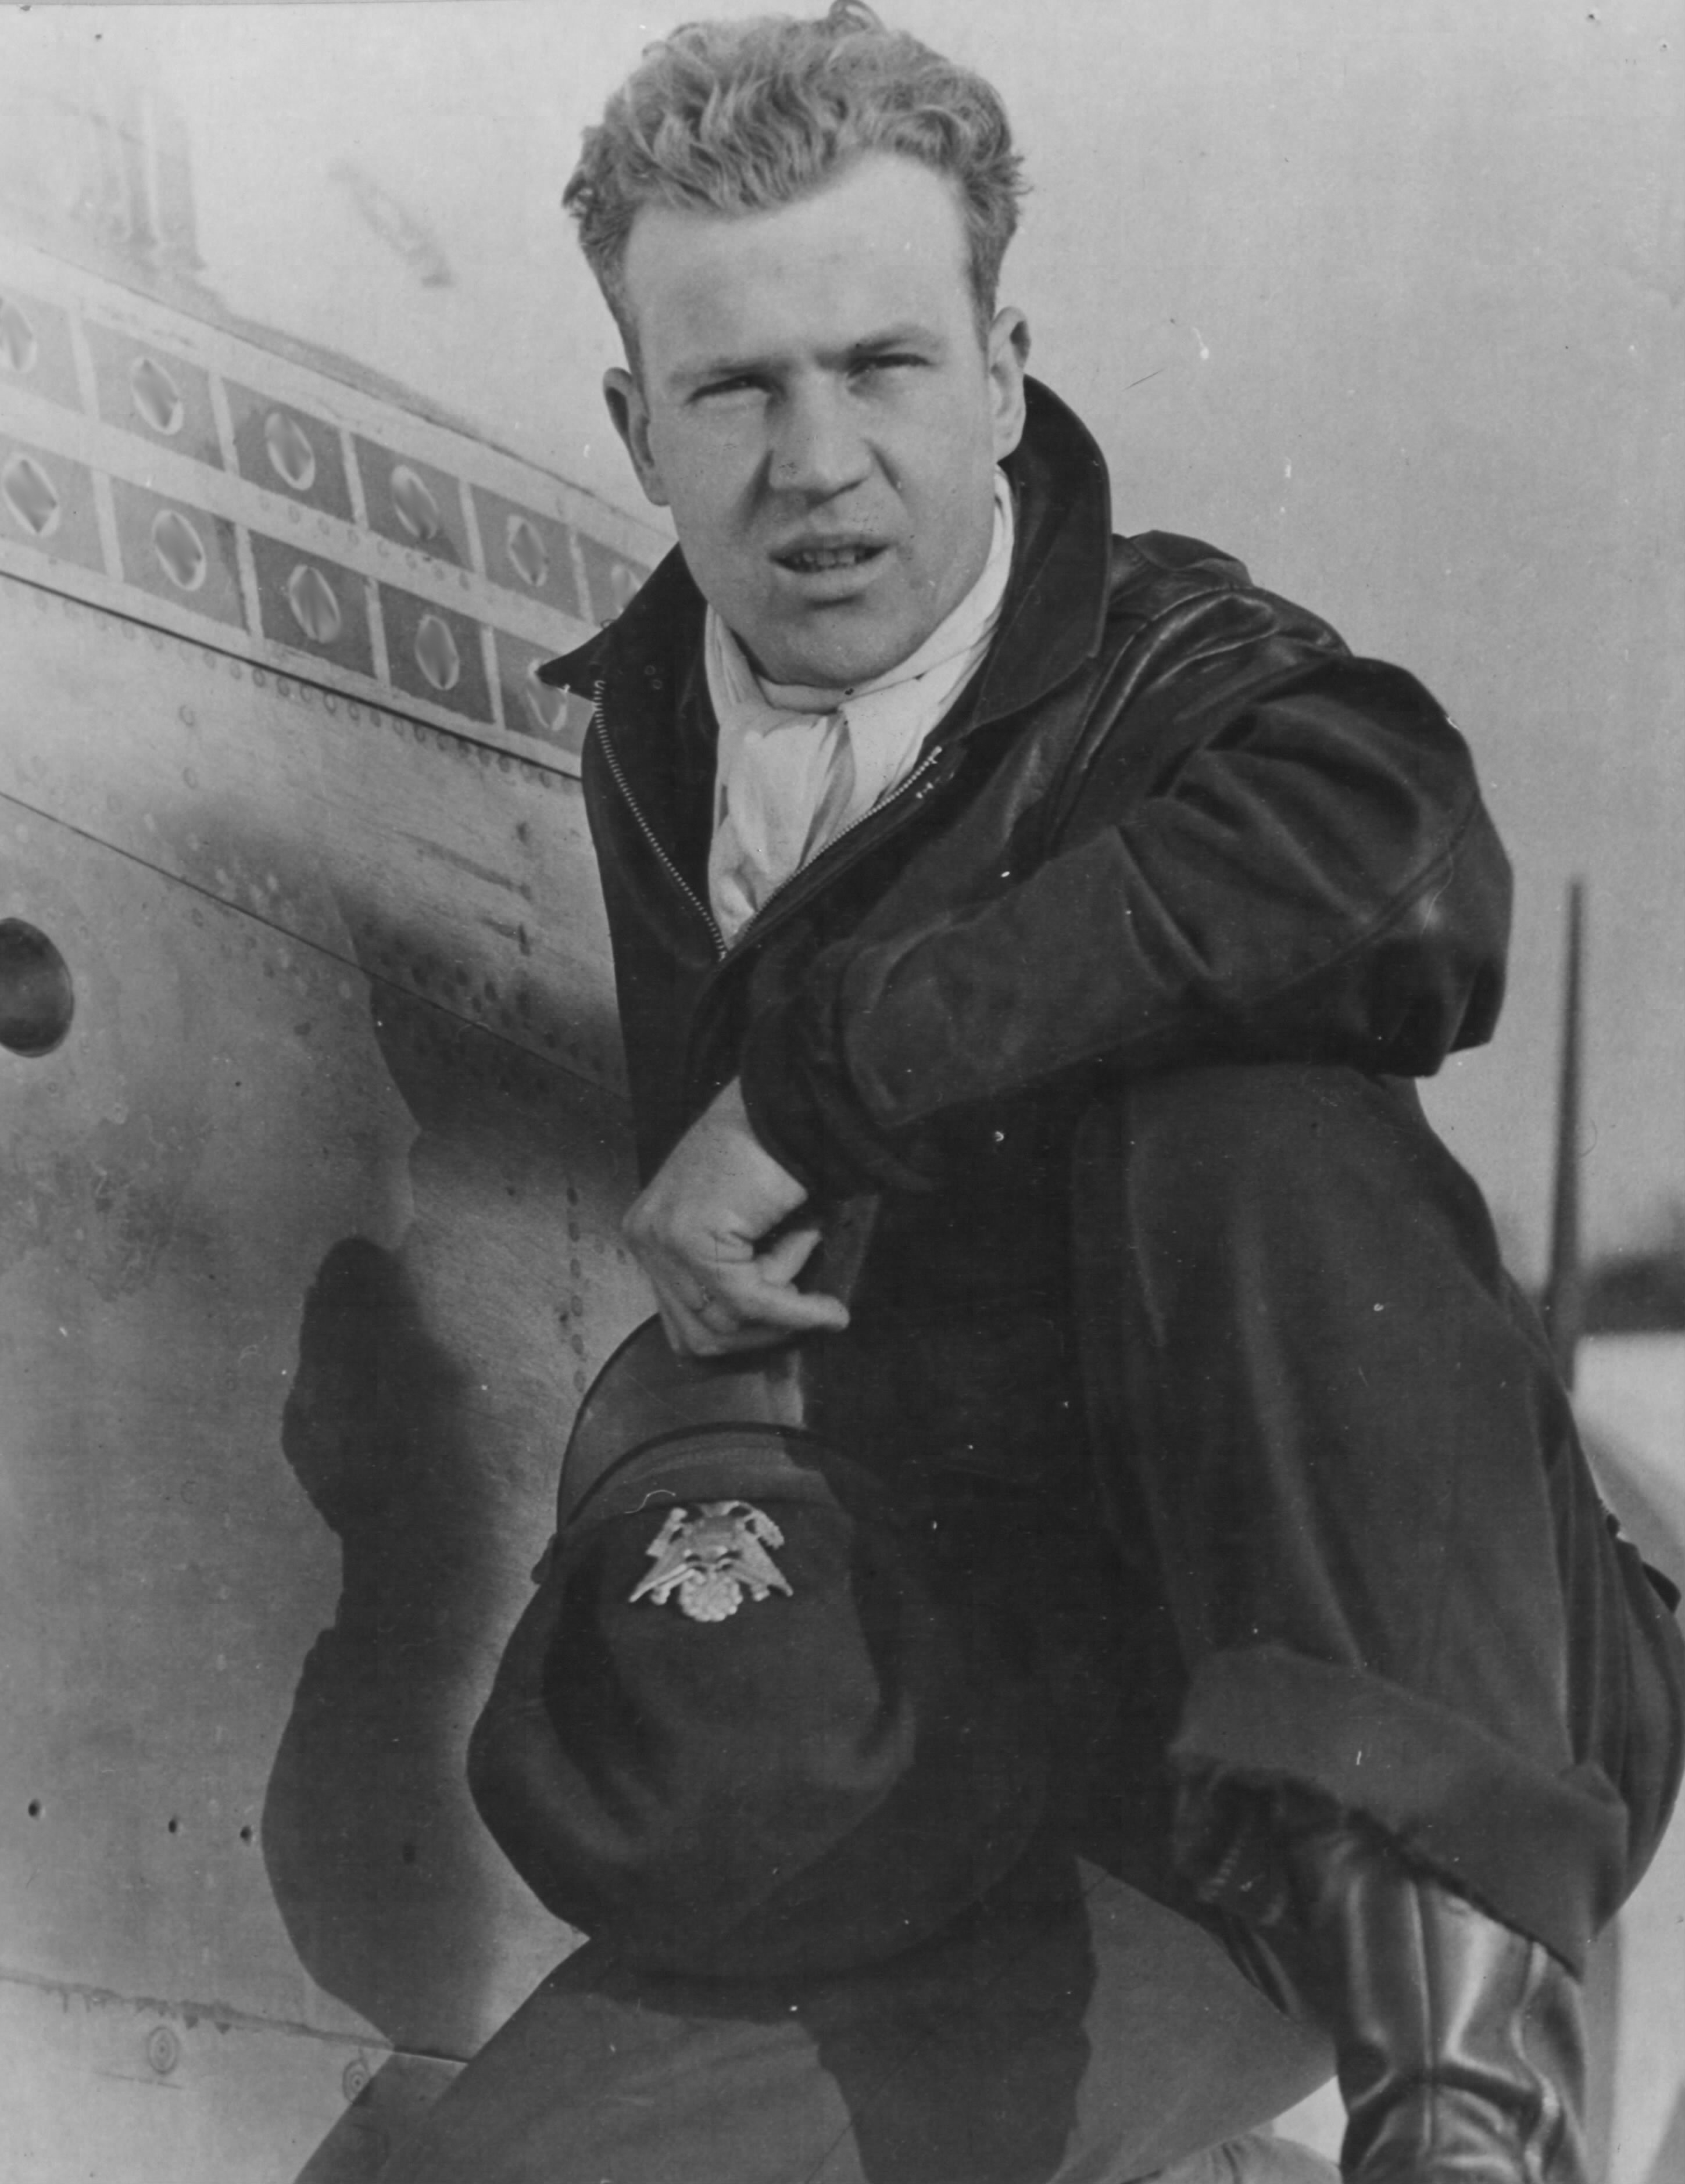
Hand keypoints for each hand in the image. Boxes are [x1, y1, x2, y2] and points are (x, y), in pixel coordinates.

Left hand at [621, 1079, 851, 1357]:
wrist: (787, 1106)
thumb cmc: (774, 1157)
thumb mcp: (738, 1226)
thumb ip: (730, 1273)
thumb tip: (756, 1332)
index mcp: (649, 1233)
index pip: (682, 1322)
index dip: (740, 1335)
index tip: (786, 1327)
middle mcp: (645, 1238)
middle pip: (699, 1334)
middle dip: (761, 1332)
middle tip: (807, 1310)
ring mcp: (663, 1240)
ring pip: (727, 1321)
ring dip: (783, 1301)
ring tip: (807, 1246)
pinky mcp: (691, 1241)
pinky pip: (751, 1301)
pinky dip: (798, 1311)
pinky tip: (831, 1309)